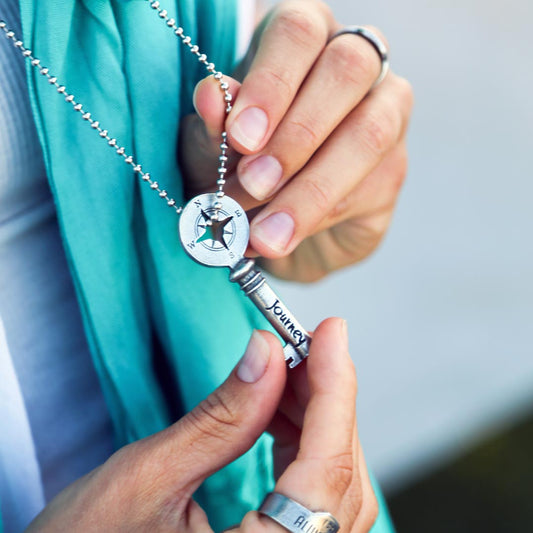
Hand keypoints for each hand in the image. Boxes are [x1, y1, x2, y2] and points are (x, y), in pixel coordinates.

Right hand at [27, 319, 374, 531]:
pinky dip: (302, 446)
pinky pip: (311, 497)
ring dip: (315, 419)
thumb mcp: (149, 479)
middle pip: (338, 477)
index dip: (335, 390)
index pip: (326, 470)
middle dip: (325, 399)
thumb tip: (266, 354)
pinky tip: (280, 412)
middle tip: (305, 344)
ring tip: (287, 371)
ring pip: (331, 486)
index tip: (331, 334)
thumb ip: (220, 418)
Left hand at [180, 0, 413, 281]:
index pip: (298, 33)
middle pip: (348, 68)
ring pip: (369, 133)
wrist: (271, 229)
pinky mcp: (392, 172)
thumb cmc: (238, 172)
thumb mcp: (212, 153)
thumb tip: (211, 94)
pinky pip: (366, 189)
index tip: (240, 137)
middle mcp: (355, 68)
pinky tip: (282, 238)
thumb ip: (213, 127)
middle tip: (253, 182)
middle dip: (297, 132)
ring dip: (309, 187)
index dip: (270, 82)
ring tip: (263, 232)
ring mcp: (385, 117)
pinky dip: (317, 217)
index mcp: (302, 44)